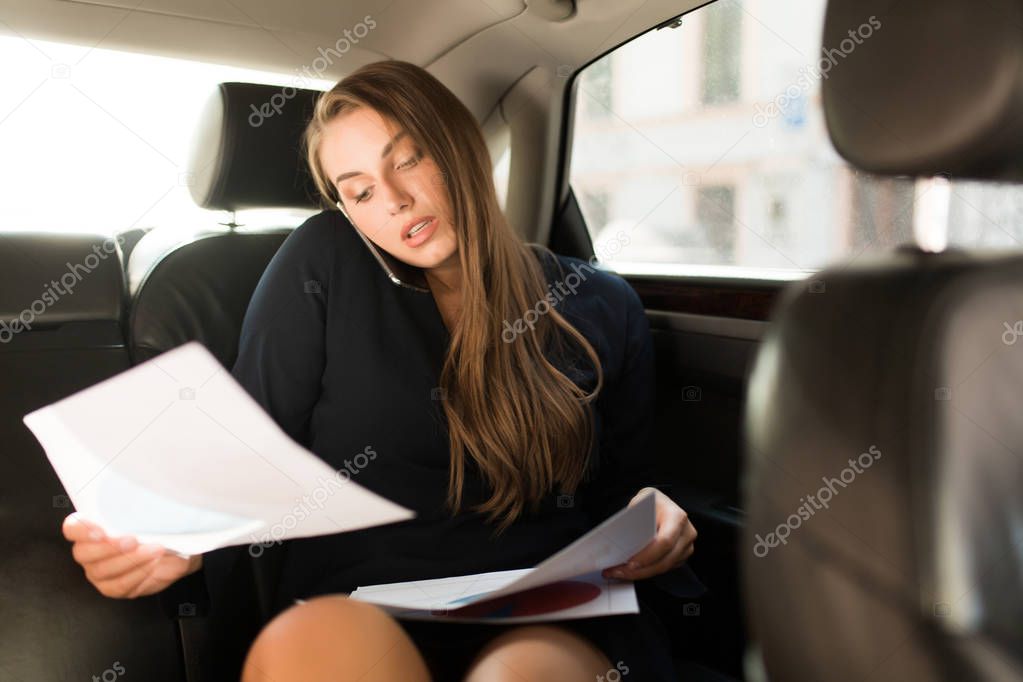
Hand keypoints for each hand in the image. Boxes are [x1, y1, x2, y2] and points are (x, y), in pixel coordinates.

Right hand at [62, 512, 201, 597]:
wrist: (173, 550)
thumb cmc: (156, 527)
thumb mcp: (149, 512)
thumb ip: (138, 508)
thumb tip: (143, 498)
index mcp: (91, 528)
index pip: (73, 527)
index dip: (83, 530)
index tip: (102, 532)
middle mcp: (88, 551)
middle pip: (83, 553)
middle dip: (110, 547)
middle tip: (134, 540)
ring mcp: (98, 572)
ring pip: (102, 570)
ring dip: (131, 560)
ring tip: (155, 549)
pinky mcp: (113, 587)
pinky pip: (119, 585)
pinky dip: (138, 573)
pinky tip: (153, 562)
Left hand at [601, 487, 695, 580]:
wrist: (662, 504)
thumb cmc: (650, 503)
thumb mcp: (639, 503)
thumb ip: (633, 520)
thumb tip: (620, 540)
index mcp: (676, 517)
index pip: (665, 541)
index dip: (647, 556)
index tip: (629, 563)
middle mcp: (686, 533)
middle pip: (664, 560)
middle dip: (639, 570)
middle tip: (618, 572)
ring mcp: (687, 546)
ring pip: (663, 568)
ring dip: (640, 573)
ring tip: (619, 572)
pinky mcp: (681, 556)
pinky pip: (664, 569)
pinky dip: (646, 571)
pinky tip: (630, 571)